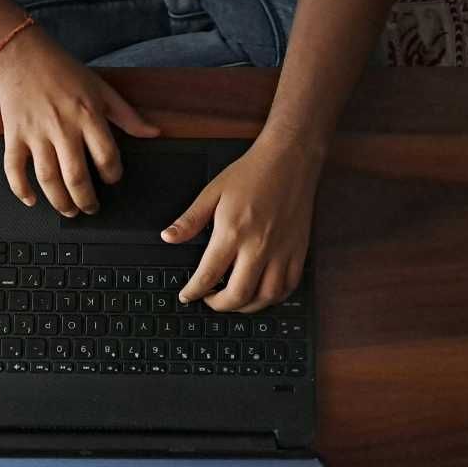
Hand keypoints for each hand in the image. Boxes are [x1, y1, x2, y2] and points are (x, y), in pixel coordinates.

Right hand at [0, 27, 159, 216]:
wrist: (23, 55)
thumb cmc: (64, 72)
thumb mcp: (102, 89)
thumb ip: (128, 116)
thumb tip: (154, 133)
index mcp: (87, 115)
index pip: (106, 156)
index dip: (113, 175)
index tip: (113, 179)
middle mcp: (62, 127)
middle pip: (76, 176)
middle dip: (86, 200)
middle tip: (91, 208)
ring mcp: (36, 133)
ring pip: (47, 178)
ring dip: (59, 201)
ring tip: (68, 211)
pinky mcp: (14, 135)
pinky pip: (13, 168)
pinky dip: (20, 189)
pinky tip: (31, 201)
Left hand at [161, 133, 324, 312]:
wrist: (289, 159)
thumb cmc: (252, 173)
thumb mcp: (213, 192)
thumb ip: (190, 219)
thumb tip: (168, 237)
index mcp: (232, 232)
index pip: (208, 275)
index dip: (194, 292)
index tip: (187, 296)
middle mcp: (258, 246)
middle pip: (237, 294)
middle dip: (219, 305)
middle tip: (209, 301)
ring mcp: (281, 251)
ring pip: (265, 297)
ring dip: (246, 307)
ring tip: (234, 300)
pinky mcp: (298, 250)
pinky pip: (289, 286)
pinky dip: (273, 297)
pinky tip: (262, 294)